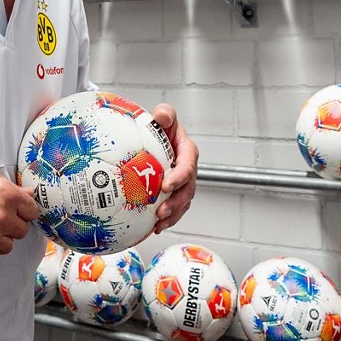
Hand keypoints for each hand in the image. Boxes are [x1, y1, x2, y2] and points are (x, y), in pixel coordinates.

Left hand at [152, 103, 197, 233]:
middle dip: (176, 203)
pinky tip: (153, 227)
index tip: (166, 185)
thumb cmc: (162, 127)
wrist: (155, 137)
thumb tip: (162, 116)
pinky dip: (166, 219)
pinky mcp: (173, 193)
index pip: (188, 165)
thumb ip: (166, 114)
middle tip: (162, 210)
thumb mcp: (165, 116)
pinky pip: (173, 209)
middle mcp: (188, 170)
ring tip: (158, 223)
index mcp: (188, 152)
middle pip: (187, 190)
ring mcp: (182, 184)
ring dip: (172, 215)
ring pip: (182, 202)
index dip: (180, 177)